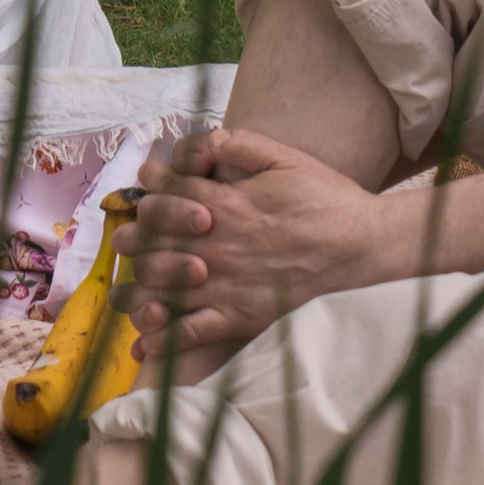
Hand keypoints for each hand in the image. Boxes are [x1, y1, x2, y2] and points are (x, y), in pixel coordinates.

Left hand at [114, 128, 394, 358]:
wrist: (363, 248)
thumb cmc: (326, 199)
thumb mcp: (283, 158)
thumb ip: (238, 146)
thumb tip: (200, 141)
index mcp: (225, 205)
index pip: (167, 194)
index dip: (149, 187)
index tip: (145, 185)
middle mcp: (217, 246)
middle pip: (153, 245)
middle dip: (132, 242)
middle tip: (125, 242)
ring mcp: (226, 285)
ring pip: (162, 291)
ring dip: (133, 294)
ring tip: (120, 295)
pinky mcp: (241, 318)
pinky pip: (191, 334)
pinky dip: (163, 341)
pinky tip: (144, 344)